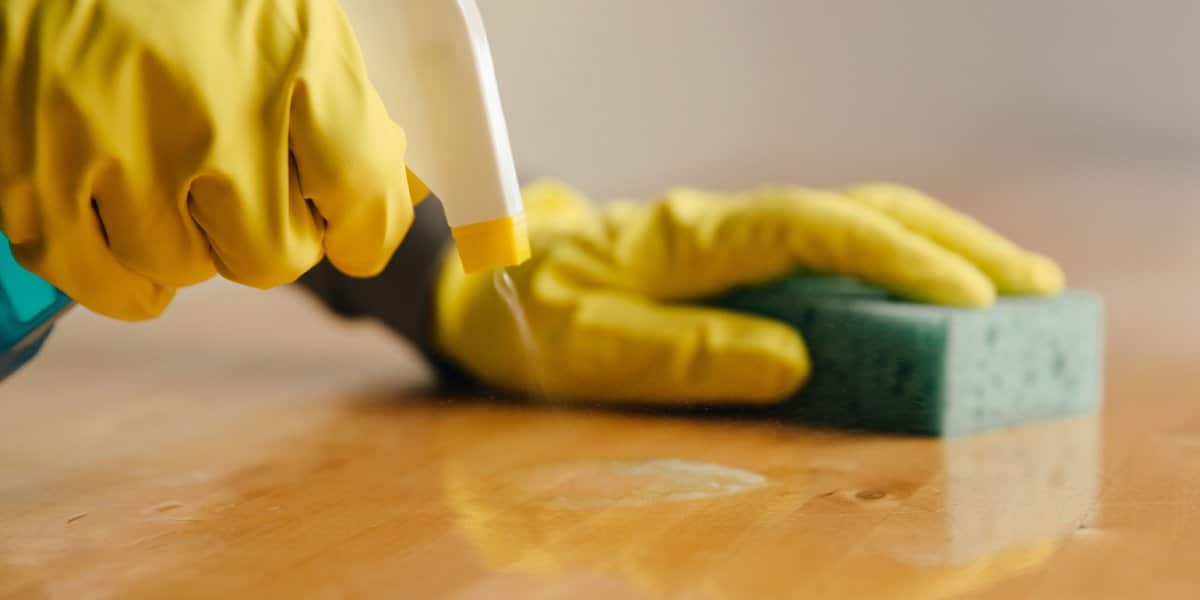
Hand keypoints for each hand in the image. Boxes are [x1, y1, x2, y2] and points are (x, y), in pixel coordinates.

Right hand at [0, 0, 416, 319]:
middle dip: (268, 231)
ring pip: (192, 269)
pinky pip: (113, 286)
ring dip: (189, 238)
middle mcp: (215, 111)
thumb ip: (338, 110)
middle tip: (240, 186)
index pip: (361, 188)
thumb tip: (368, 212)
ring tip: (164, 171)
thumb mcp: (287, 18)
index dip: (363, 227)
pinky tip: (128, 226)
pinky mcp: (41, 181)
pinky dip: (128, 275)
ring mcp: (124, 151)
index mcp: (292, 56)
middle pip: (277, 254)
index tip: (349, 231)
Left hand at [434, 180, 1063, 404]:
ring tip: (1014, 286)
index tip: (967, 296)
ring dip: (937, 247)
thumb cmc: (532, 315)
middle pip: (856, 208)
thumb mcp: (590, 349)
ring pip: (854, 222)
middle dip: (950, 242)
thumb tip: (795, 362)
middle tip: (1033, 285)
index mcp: (692, 238)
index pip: (813, 227)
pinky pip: (831, 253)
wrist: (485, 279)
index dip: (895, 258)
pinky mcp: (738, 260)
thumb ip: (686, 354)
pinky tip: (932, 297)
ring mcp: (736, 236)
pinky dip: (895, 267)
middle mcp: (726, 222)